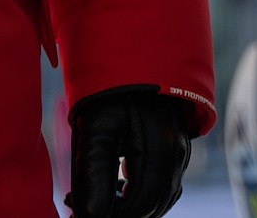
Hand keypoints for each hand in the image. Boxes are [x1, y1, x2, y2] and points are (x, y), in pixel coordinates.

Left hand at [67, 86, 192, 217]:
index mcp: (160, 147)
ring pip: (159, 198)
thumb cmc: (109, 87)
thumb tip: (91, 217)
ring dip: (126, 204)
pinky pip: (162, 185)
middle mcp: (177, 153)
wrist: (131, 54)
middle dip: (116, 211)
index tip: (76, 207)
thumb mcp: (93, 128)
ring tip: (90, 194)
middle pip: (153, 206)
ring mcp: (180, 151)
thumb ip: (93, 175)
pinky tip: (114, 186)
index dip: (111, 214)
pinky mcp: (175, 149)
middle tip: (76, 202)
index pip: (141, 205)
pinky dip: (138, 194)